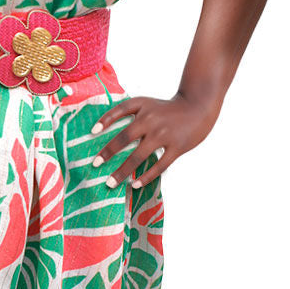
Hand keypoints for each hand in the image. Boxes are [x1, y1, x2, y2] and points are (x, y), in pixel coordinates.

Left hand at [92, 89, 222, 189]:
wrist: (198, 106)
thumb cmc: (166, 108)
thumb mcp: (147, 104)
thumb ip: (128, 114)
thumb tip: (102, 131)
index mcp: (141, 106)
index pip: (118, 111)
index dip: (104, 121)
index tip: (92, 133)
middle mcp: (150, 119)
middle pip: (124, 138)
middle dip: (108, 153)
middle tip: (94, 165)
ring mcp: (163, 134)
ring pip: (138, 156)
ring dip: (122, 171)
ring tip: (110, 183)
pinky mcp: (177, 147)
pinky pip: (158, 165)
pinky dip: (145, 176)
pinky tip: (134, 184)